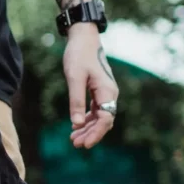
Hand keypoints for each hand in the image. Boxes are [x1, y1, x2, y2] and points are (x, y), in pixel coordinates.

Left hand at [62, 24, 116, 149]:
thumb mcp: (74, 77)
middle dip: (90, 134)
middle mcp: (110, 94)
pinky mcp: (99, 91)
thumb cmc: (79, 55)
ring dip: (88, 129)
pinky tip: (76, 125)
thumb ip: (76, 100)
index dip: (96, 134)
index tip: (84, 144)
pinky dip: (87, 119)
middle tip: (75, 144)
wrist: (84, 38)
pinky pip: (97, 110)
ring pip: (100, 117)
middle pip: (104, 121)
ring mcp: (106, 93)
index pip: (106, 119)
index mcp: (107, 91)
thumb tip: (76, 123)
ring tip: (73, 139)